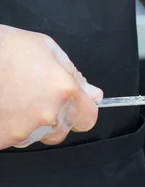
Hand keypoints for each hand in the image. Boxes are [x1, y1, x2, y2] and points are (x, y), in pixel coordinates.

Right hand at [0, 25, 102, 149]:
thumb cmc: (2, 48)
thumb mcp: (45, 48)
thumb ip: (73, 74)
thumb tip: (93, 93)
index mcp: (64, 91)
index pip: (88, 118)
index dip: (81, 111)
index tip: (74, 106)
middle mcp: (47, 115)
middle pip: (61, 130)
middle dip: (54, 117)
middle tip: (34, 96)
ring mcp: (22, 131)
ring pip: (36, 136)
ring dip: (30, 123)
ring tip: (13, 98)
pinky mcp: (1, 139)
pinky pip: (13, 139)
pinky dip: (8, 126)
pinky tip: (3, 106)